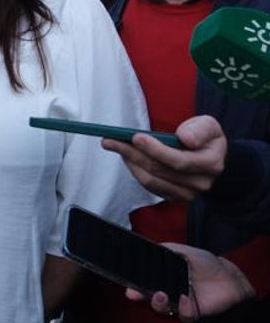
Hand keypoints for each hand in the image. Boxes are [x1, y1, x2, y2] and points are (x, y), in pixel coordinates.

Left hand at [101, 115, 225, 200]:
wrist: (212, 158)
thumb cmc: (205, 138)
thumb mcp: (208, 126)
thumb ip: (199, 129)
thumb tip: (185, 138)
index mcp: (211, 164)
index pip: (178, 161)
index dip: (155, 149)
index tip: (135, 137)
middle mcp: (201, 183)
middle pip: (159, 171)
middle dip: (133, 153)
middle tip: (111, 139)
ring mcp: (187, 193)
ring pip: (150, 180)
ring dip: (129, 162)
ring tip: (114, 145)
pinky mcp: (174, 196)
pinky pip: (149, 185)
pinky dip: (134, 170)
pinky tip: (126, 156)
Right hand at [125, 242, 254, 320]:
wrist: (229, 275)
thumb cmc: (206, 262)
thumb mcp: (185, 251)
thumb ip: (168, 249)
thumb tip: (151, 248)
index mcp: (164, 276)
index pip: (144, 281)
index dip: (134, 284)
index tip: (128, 285)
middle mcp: (169, 290)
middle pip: (148, 296)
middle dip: (139, 295)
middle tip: (134, 294)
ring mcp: (180, 302)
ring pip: (163, 309)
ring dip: (158, 304)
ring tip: (161, 295)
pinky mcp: (193, 312)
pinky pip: (184, 315)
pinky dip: (182, 309)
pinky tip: (186, 299)